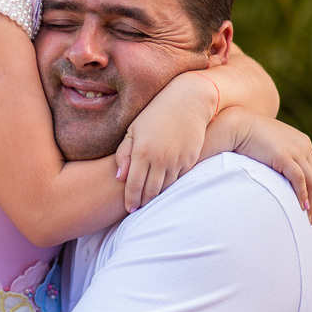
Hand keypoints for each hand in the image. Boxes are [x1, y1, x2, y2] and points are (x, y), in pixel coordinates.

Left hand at [115, 71, 214, 211]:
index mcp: (142, 152)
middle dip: (144, 203)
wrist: (188, 101)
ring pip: (166, 188)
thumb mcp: (133, 129)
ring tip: (150, 200)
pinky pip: (179, 178)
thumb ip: (124, 154)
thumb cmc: (155, 113)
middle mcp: (160, 159)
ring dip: (158, 196)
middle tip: (139, 209)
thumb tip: (120, 177)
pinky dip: (171, 184)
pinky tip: (165, 186)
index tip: (130, 208)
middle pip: (151, 191)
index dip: (131, 200)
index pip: (134, 186)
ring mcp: (177, 160)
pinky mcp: (190, 160)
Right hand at [218, 107, 311, 225]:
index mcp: (301, 142)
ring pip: (311, 180)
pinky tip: (302, 207)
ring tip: (309, 218)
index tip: (311, 205)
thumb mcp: (269, 146)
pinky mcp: (284, 156)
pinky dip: (303, 194)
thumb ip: (277, 156)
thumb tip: (274, 172)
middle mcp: (303, 145)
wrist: (236, 124)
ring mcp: (295, 150)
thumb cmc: (247, 135)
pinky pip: (299, 179)